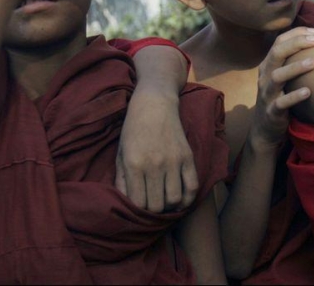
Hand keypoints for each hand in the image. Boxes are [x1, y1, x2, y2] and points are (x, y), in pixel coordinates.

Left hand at [115, 91, 197, 212]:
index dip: (138, 209)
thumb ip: (121, 179)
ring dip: (169, 205)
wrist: (155, 103)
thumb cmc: (133, 128)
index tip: (138, 204)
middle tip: (151, 203)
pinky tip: (180, 199)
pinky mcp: (187, 157)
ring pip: (174, 200)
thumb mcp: (121, 152)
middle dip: (153, 209)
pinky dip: (187, 199)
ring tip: (164, 200)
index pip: (138, 203)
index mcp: (134, 164)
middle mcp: (154, 165)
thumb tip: (126, 202)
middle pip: (157, 205)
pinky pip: (192, 187)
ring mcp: (173, 161)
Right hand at [251, 27, 313, 150]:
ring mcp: (267, 94)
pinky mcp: (271, 111)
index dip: (296, 34)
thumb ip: (293, 61)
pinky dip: (294, 96)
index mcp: (268, 65)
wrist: (265, 128)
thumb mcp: (283, 77)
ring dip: (295, 68)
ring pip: (277, 76)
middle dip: (296, 44)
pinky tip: (309, 92)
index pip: (279, 42)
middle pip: (276, 53)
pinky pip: (281, 103)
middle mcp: (265, 76)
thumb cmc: (281, 97)